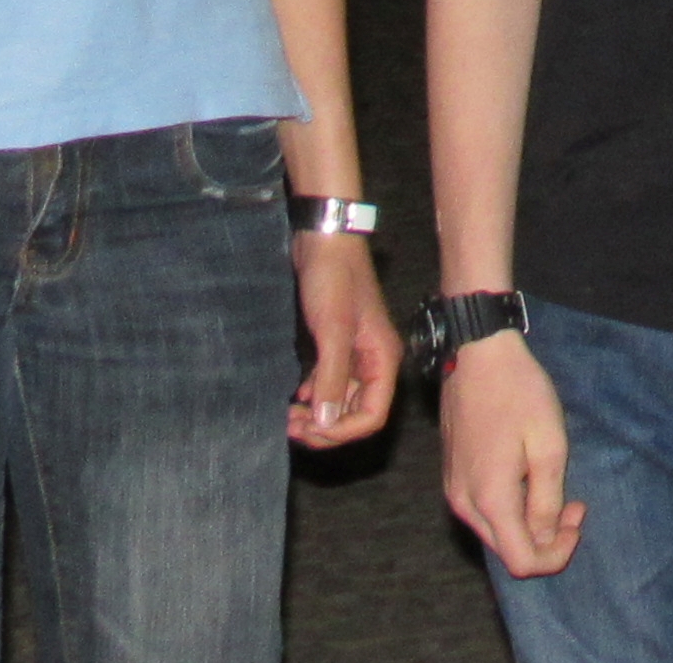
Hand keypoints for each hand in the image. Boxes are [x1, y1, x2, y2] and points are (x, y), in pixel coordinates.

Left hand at [289, 233, 402, 448]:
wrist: (324, 241)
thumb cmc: (334, 280)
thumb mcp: (332, 331)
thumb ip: (331, 378)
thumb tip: (326, 424)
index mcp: (382, 360)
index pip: (372, 415)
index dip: (342, 431)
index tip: (310, 428)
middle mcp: (374, 362)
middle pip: (357, 413)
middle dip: (326, 426)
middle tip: (292, 426)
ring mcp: (356, 354)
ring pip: (341, 400)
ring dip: (319, 414)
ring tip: (289, 416)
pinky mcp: (338, 345)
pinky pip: (331, 383)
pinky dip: (315, 396)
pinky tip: (297, 396)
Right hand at [441, 327, 584, 576]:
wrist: (476, 354)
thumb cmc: (519, 392)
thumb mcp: (549, 444)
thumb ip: (548, 499)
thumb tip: (547, 537)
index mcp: (490, 499)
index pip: (522, 562)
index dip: (556, 556)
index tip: (578, 520)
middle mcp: (464, 504)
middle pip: (507, 552)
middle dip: (547, 539)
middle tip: (575, 503)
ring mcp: (453, 491)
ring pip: (495, 534)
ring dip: (530, 525)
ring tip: (558, 490)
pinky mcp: (452, 478)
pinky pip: (484, 512)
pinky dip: (511, 510)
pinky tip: (529, 479)